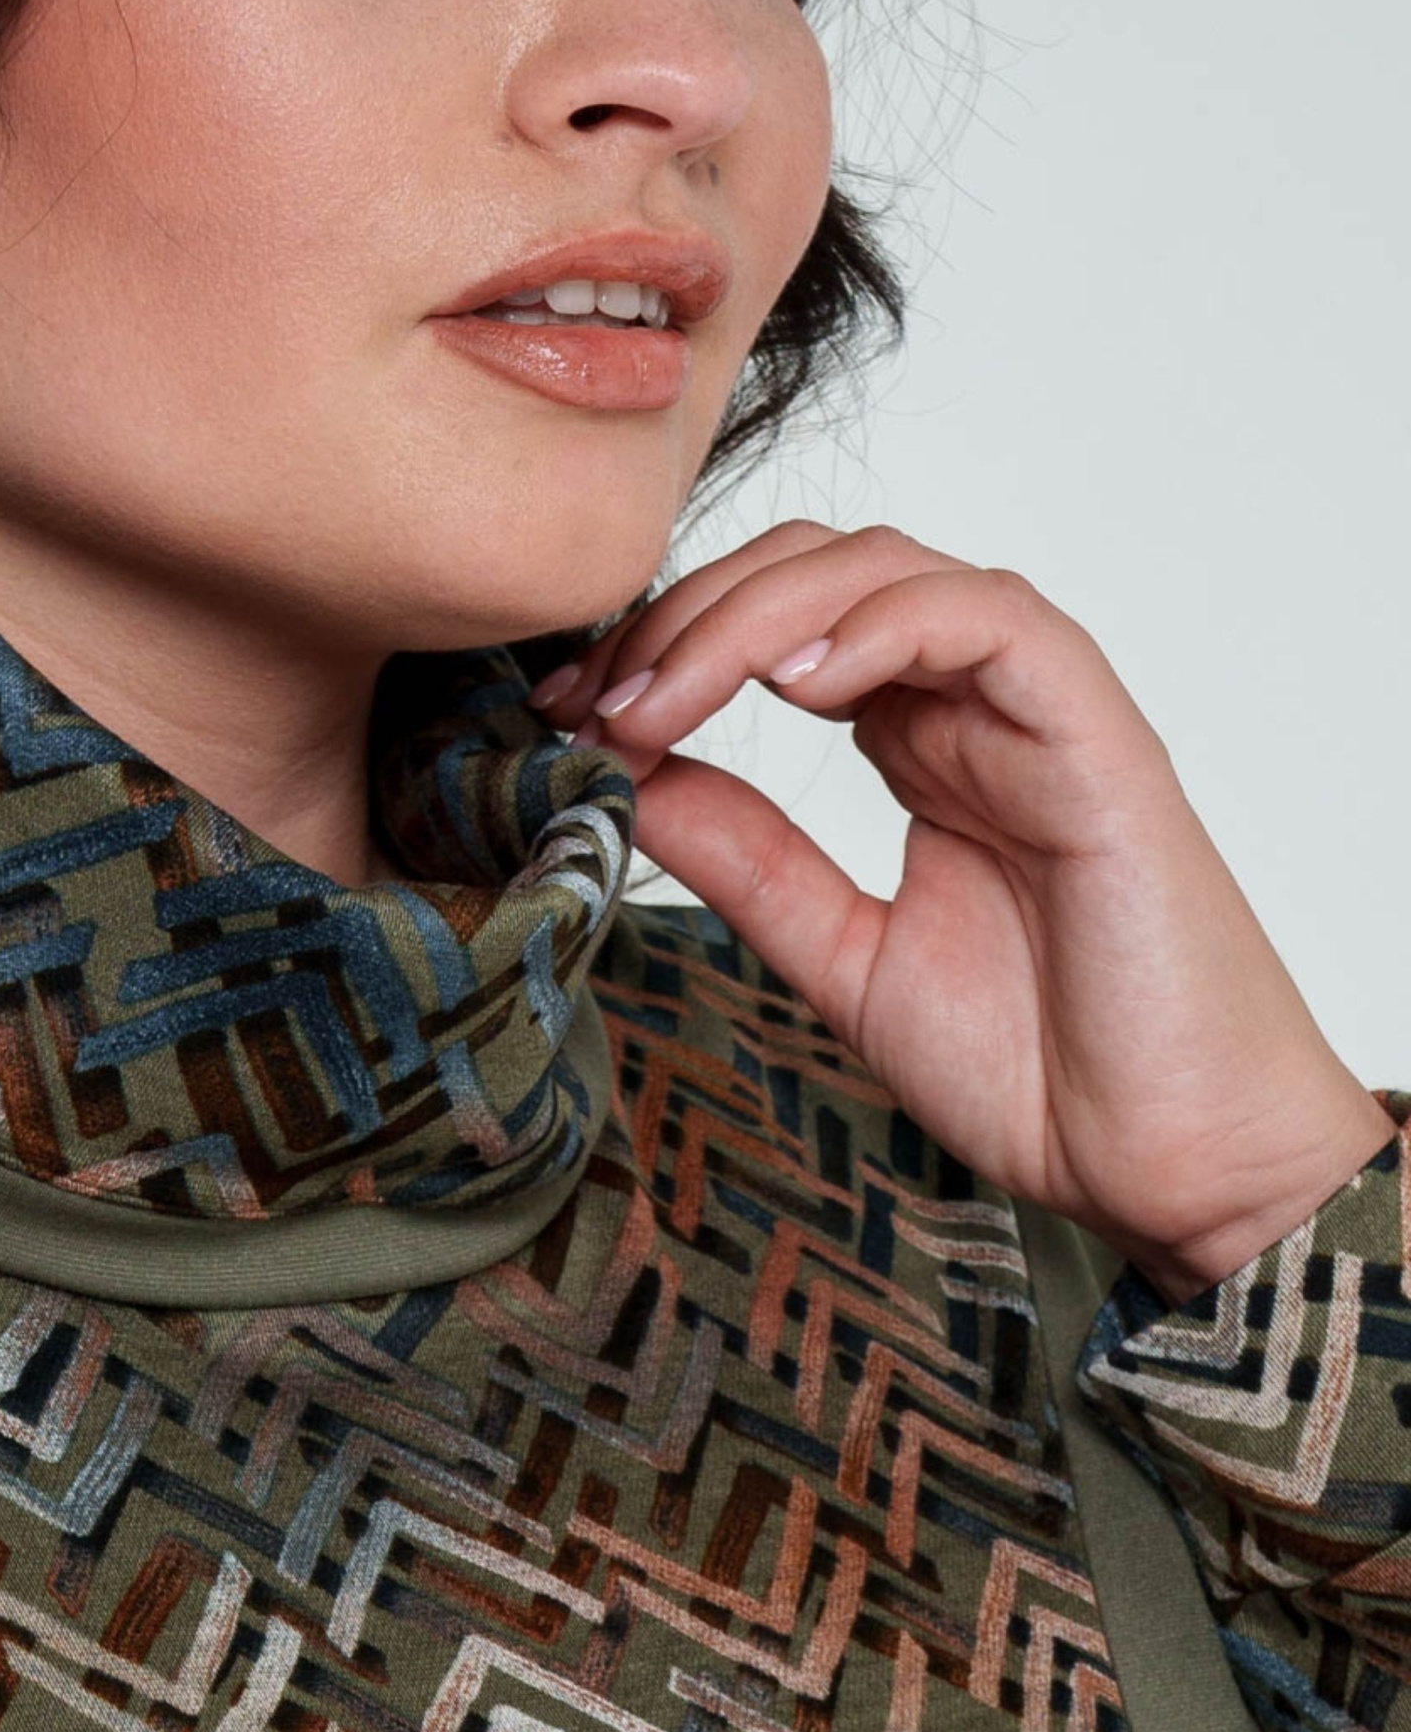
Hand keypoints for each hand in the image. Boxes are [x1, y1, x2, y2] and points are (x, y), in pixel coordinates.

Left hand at [533, 522, 1396, 1304]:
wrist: (1162, 1159)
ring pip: (892, 572)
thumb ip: (751, 863)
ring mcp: (1037, 714)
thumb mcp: (844, 959)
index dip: (666, 647)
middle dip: (688, 615)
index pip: (781, 628)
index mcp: (921, 746)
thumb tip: (633, 781)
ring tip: (665, 689)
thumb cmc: (1037, 1070)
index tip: (568, 714)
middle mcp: (974, 708)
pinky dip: (885, 622)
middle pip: (818, 574)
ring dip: (758, 610)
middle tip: (595, 696)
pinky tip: (793, 675)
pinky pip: (993, 623)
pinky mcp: (1097, 737)